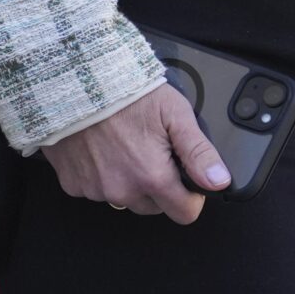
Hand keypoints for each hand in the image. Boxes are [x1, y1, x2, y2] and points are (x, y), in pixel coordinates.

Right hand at [43, 79, 229, 223]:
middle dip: (159, 185)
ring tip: (125, 144)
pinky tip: (102, 148)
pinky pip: (96, 189)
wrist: (78, 80)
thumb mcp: (174, 113)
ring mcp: (95, 190)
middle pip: (154, 207)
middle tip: (153, 149)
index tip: (186, 176)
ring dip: (129, 180)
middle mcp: (122, 191)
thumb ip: (198, 151)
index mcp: (152, 177)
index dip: (192, 196)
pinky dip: (102, 174)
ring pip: (125, 198)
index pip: (184, 213)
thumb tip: (220, 182)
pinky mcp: (73, 185)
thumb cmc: (127, 92)